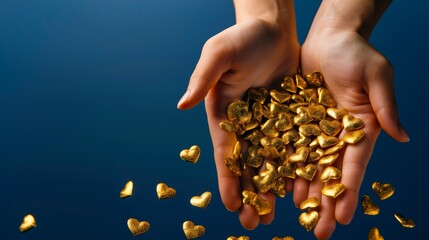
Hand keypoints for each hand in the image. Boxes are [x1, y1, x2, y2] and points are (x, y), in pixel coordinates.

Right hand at [178, 18, 299, 228]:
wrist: (272, 26)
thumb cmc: (241, 36)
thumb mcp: (219, 53)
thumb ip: (203, 78)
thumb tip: (181, 105)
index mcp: (223, 113)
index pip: (225, 152)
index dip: (227, 179)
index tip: (231, 205)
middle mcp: (244, 123)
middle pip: (246, 164)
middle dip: (250, 193)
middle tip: (255, 223)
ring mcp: (267, 122)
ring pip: (269, 161)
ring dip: (271, 188)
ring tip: (274, 216)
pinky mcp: (288, 117)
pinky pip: (291, 146)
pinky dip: (293, 168)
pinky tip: (298, 188)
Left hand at [298, 24, 408, 238]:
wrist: (329, 37)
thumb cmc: (356, 52)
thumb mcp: (376, 75)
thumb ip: (385, 106)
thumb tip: (403, 137)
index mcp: (360, 127)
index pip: (354, 164)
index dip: (348, 190)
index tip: (344, 216)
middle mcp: (337, 133)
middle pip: (331, 173)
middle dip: (326, 202)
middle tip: (320, 231)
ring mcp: (315, 129)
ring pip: (309, 166)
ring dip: (305, 191)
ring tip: (299, 215)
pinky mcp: (295, 120)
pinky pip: (289, 147)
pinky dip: (286, 167)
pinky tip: (280, 187)